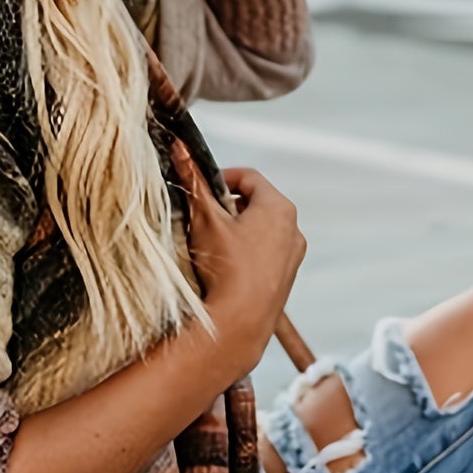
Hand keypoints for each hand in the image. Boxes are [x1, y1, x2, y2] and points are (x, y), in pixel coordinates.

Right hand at [172, 141, 305, 376]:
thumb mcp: (204, 219)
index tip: (201, 188)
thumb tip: (179, 148)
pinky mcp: (285, 279)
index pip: (248, 177)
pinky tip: (225, 267)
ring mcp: (292, 256)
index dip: (220, 177)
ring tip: (211, 243)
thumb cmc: (225, 268)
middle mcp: (293, 229)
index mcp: (279, 208)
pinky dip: (245, 253)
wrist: (239, 323)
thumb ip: (192, 181)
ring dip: (236, 231)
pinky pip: (264, 255)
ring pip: (261, 230)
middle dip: (228, 206)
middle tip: (203, 216)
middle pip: (256, 203)